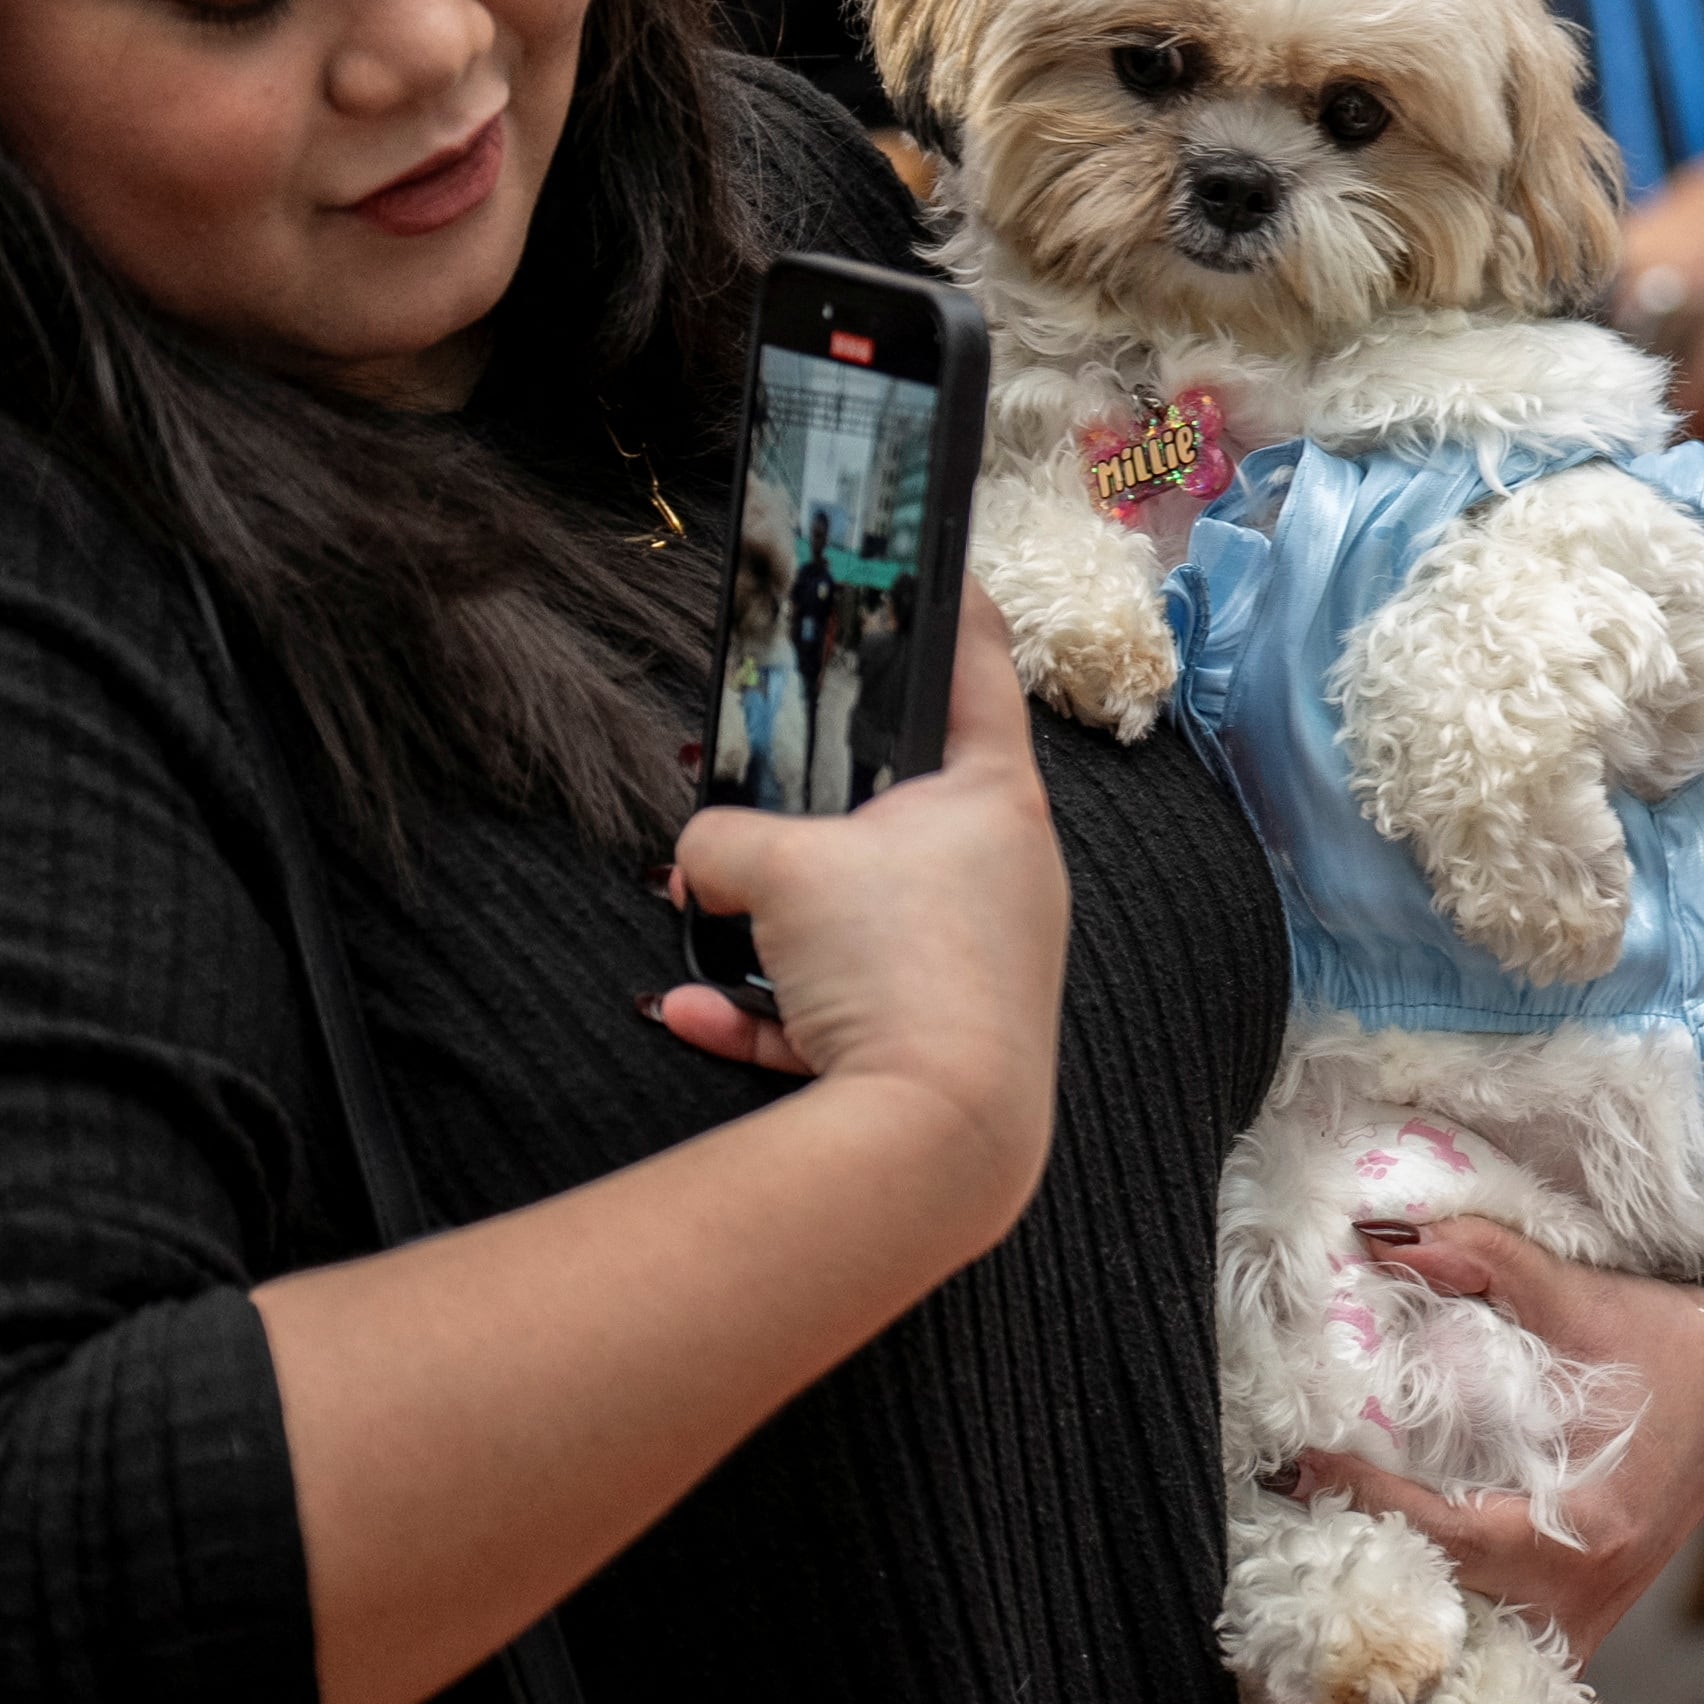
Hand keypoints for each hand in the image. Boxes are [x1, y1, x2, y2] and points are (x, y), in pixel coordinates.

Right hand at [659, 585, 1071, 1177]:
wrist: (935, 1139)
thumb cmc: (894, 967)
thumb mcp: (774, 868)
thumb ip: (720, 842)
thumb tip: (699, 863)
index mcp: (996, 803)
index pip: (978, 672)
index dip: (952, 610)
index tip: (937, 564)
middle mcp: (1007, 876)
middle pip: (903, 807)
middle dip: (812, 810)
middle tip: (753, 787)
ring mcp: (981, 964)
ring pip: (862, 919)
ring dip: (776, 926)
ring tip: (704, 920)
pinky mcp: (944, 1043)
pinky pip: (844, 1010)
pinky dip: (774, 1011)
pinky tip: (696, 1012)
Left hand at [1289, 1216, 1703, 1659]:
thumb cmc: (1678, 1346)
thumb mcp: (1585, 1299)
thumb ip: (1488, 1261)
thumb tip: (1389, 1238)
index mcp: (1593, 1525)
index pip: (1454, 1534)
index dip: (1370, 1501)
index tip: (1302, 1464)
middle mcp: (1589, 1592)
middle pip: (1454, 1605)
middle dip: (1373, 1561)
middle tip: (1298, 1508)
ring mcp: (1588, 1617)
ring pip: (1475, 1641)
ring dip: (1407, 1597)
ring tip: (1331, 1541)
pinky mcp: (1584, 1617)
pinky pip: (1503, 1643)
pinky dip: (1450, 1613)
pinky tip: (1400, 1571)